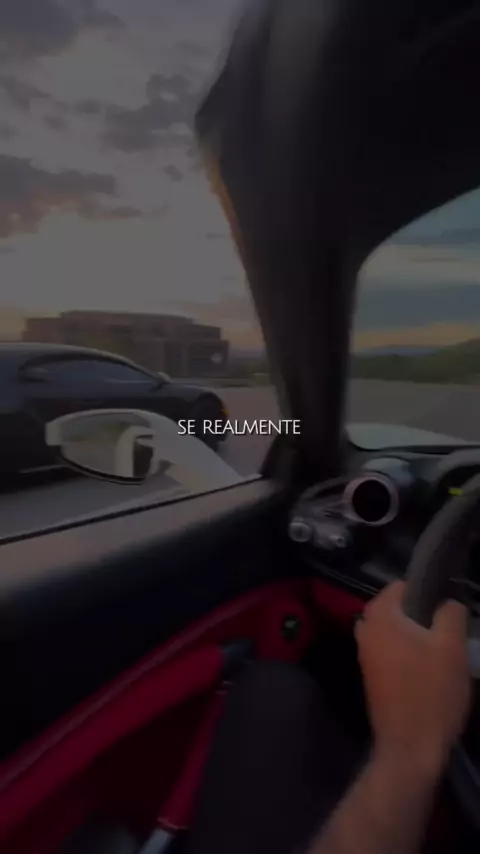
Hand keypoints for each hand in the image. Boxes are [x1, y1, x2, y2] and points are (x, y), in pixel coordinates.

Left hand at [355, 581, 470, 779]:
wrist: (411, 749)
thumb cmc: (430, 693)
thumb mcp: (451, 647)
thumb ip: (451, 613)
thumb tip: (448, 603)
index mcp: (379, 615)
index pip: (404, 585)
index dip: (430, 592)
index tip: (450, 608)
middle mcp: (365, 628)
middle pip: (402, 609)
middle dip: (426, 617)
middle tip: (452, 633)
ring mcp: (366, 653)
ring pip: (400, 632)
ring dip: (421, 637)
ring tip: (446, 651)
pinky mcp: (373, 675)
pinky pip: (396, 651)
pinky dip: (412, 654)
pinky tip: (433, 670)